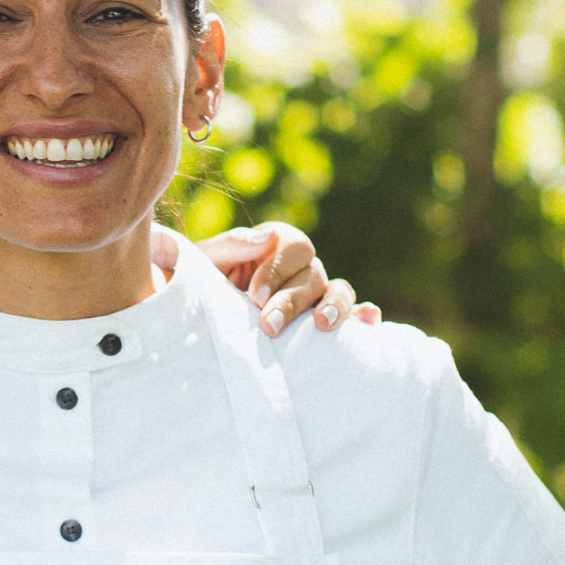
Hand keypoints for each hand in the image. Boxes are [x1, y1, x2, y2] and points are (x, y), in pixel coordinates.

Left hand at [195, 222, 376, 336]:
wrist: (197, 325)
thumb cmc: (199, 288)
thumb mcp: (204, 265)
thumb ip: (229, 247)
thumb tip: (264, 239)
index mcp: (272, 247)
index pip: (291, 245)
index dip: (277, 268)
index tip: (253, 295)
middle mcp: (298, 268)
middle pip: (312, 272)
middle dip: (291, 300)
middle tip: (268, 326)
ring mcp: (314, 294)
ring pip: (337, 290)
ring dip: (334, 306)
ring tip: (322, 325)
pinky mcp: (322, 320)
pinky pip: (352, 314)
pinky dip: (363, 315)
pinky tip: (367, 320)